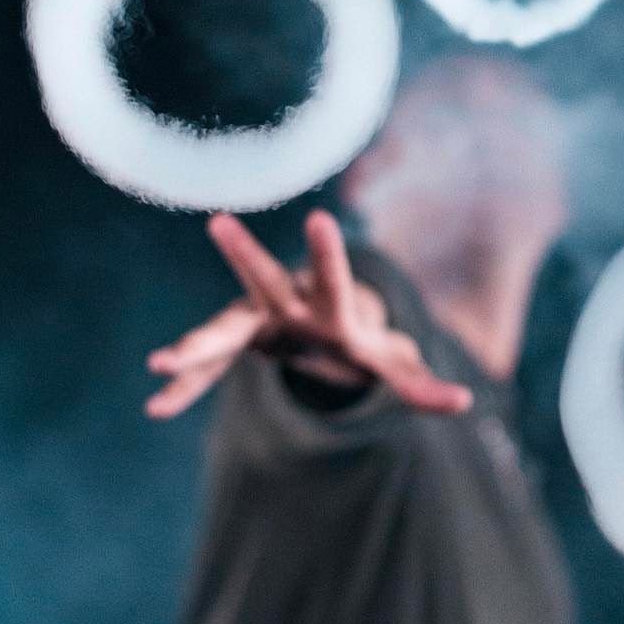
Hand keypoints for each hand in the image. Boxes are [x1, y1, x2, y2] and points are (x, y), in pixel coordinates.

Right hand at [145, 209, 472, 419]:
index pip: (333, 277)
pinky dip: (187, 388)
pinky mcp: (234, 345)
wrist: (319, 325)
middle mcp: (287, 303)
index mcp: (330, 305)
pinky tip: (157, 406)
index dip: (329, 253)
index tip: (321, 217)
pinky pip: (207, 370)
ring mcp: (255, 321)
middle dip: (245, 256)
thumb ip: (422, 384)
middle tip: (220, 222)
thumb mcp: (393, 364)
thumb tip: (465, 402)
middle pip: (265, 279)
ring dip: (195, 346)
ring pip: (222, 330)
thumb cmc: (362, 340)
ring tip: (159, 364)